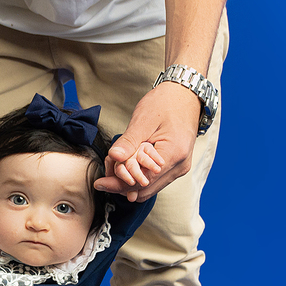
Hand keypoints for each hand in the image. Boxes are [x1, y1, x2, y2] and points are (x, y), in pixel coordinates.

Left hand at [94, 81, 201, 201]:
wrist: (185, 96)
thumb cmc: (166, 103)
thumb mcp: (144, 120)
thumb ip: (129, 141)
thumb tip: (114, 157)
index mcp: (174, 155)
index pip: (142, 181)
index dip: (119, 184)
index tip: (100, 183)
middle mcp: (180, 167)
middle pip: (145, 189)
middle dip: (122, 185)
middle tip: (104, 177)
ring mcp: (180, 168)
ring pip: (149, 188)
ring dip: (130, 182)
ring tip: (114, 168)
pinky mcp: (176, 167)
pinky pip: (154, 181)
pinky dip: (139, 177)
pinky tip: (127, 167)